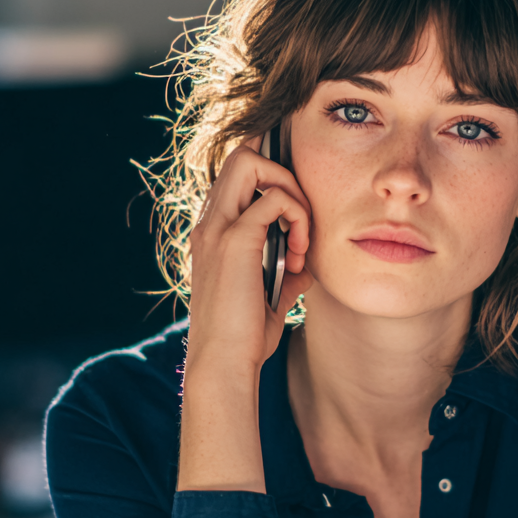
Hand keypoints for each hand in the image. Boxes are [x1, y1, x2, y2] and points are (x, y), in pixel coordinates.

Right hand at [186, 140, 312, 374]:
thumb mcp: (271, 296)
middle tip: (300, 218)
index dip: (270, 176)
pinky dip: (298, 217)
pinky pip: (274, 198)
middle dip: (281, 172)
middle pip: (240, 153)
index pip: (237, 174)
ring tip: (300, 238)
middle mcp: (210, 223)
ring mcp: (218, 229)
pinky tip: (299, 252)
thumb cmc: (244, 337)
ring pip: (250, 161)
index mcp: (214, 232)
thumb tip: (307, 265)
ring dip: (290, 191)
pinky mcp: (235, 240)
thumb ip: (286, 272)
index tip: (297, 211)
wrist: (224, 363)